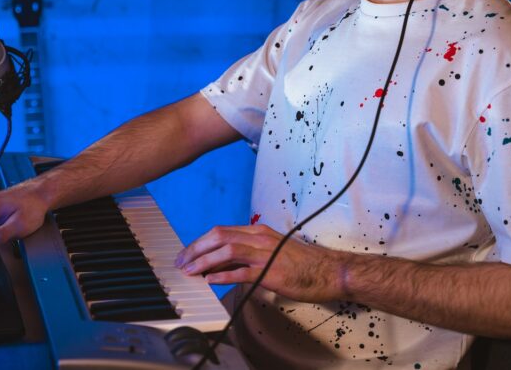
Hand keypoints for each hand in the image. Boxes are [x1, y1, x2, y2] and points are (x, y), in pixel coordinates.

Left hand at [174, 224, 345, 302]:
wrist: (328, 270)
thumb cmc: (301, 262)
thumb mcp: (271, 249)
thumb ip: (247, 253)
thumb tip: (222, 263)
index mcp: (257, 231)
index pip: (221, 231)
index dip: (200, 242)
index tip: (187, 252)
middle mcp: (258, 238)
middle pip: (218, 236)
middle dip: (196, 248)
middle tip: (182, 261)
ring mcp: (264, 254)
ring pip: (226, 251)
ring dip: (204, 260)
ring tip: (191, 271)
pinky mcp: (270, 271)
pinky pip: (242, 272)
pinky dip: (223, 275)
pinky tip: (211, 280)